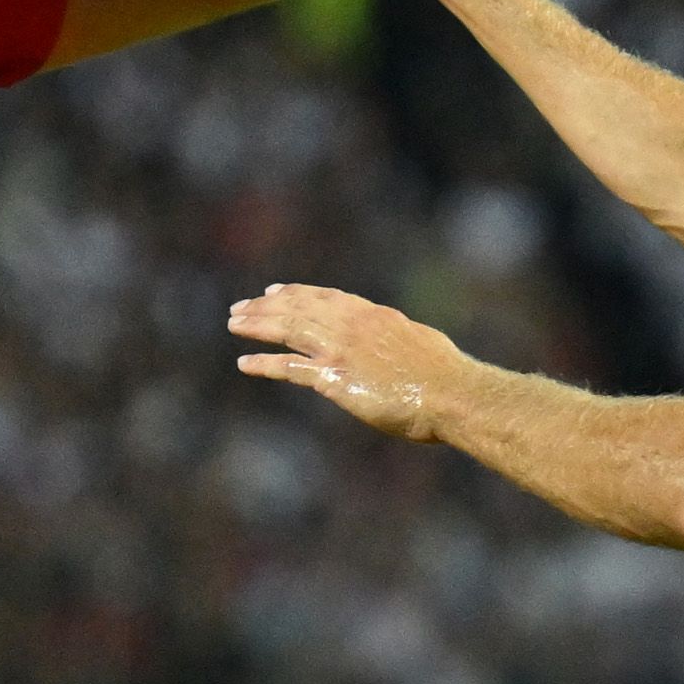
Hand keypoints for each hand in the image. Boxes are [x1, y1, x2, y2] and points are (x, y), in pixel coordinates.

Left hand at [231, 283, 467, 442]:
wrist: (450, 392)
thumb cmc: (445, 375)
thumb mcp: (420, 344)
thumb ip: (400, 339)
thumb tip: (404, 342)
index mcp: (373, 316)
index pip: (325, 297)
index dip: (296, 293)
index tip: (274, 291)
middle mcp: (351, 325)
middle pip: (298, 308)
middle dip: (266, 306)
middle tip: (240, 307)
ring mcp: (341, 349)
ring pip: (288, 329)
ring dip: (257, 325)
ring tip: (233, 324)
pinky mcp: (334, 378)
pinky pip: (290, 368)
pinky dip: (265, 364)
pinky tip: (244, 364)